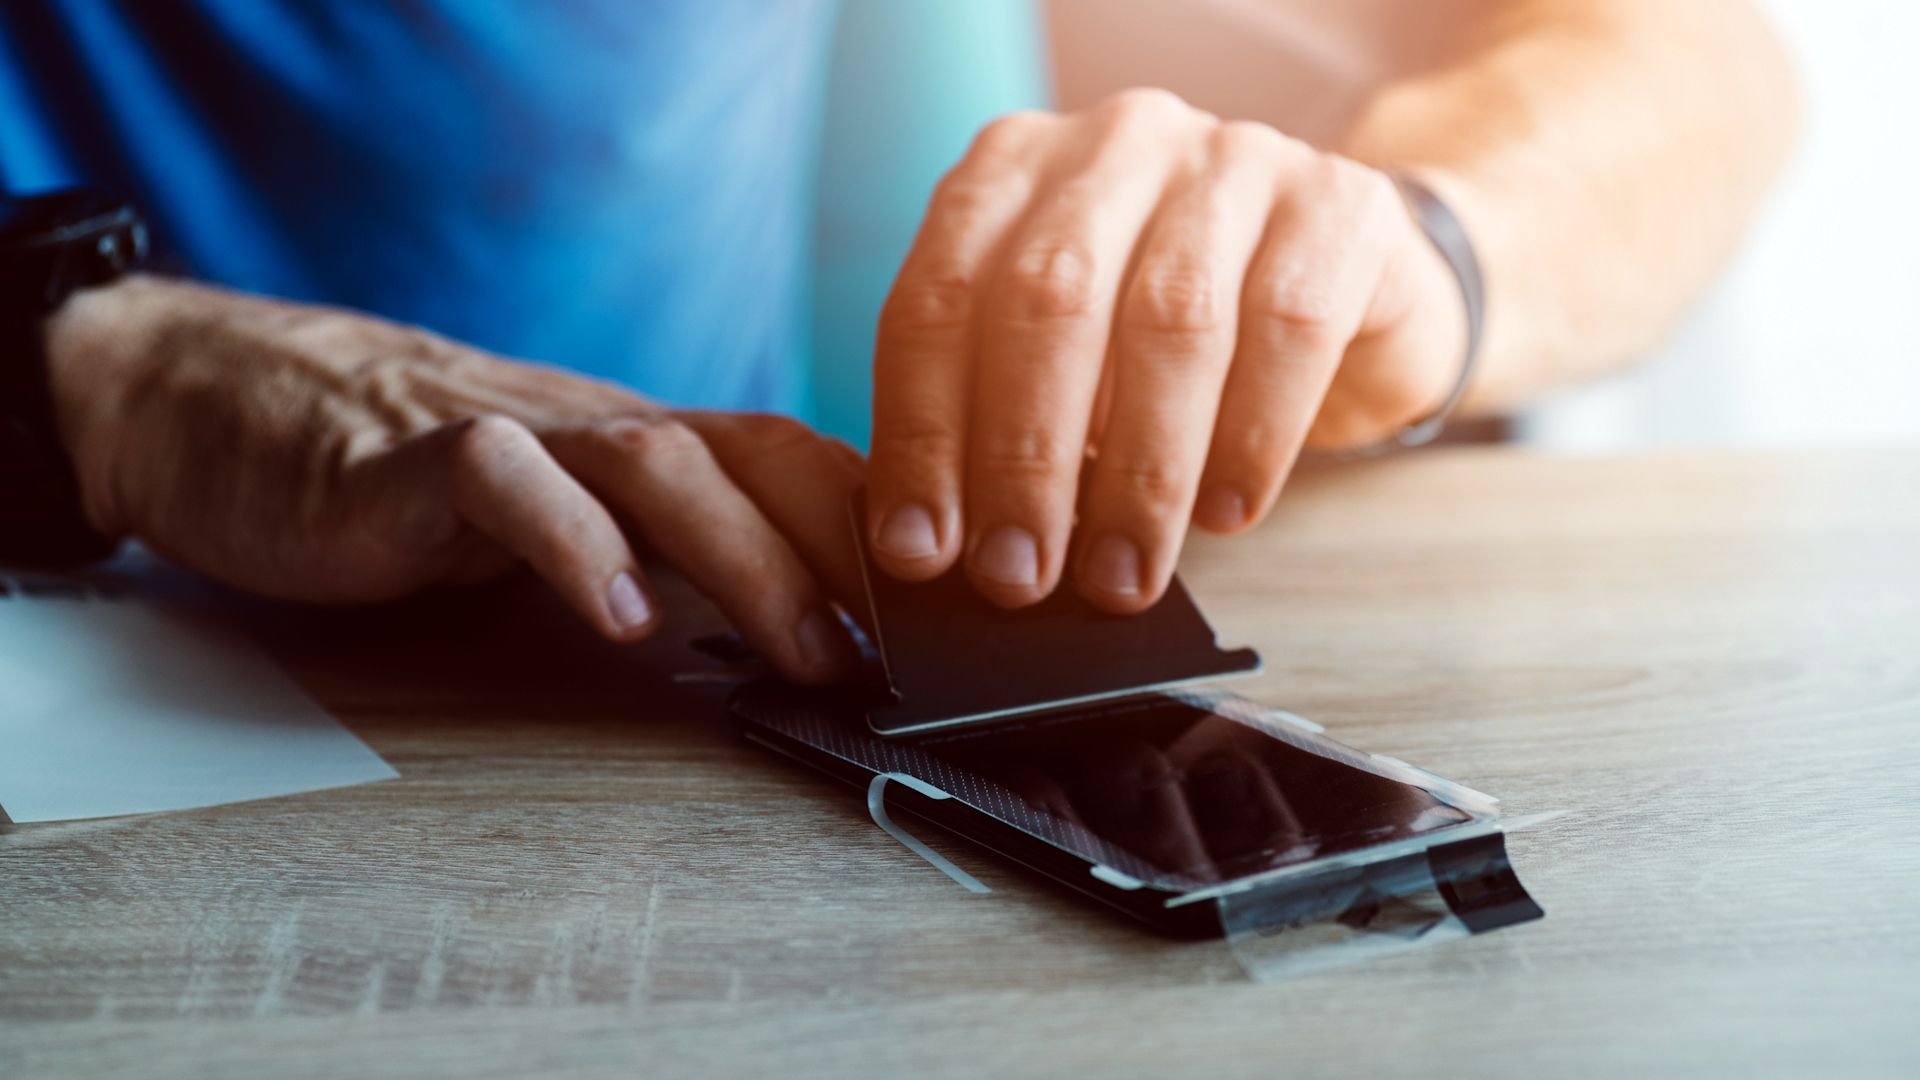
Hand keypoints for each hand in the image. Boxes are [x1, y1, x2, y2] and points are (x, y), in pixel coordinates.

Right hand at [42, 276, 861, 683]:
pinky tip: (622, 622)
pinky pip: (508, 485)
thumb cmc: (416, 474)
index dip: (890, 529)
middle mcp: (601, 424)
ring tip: (807, 650)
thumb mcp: (568, 514)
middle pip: (762, 455)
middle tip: (914, 655)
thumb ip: (664, 554)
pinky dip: (575, 547)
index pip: (803, 463)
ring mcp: (514, 430)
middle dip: (854, 552)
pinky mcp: (413, 458)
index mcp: (649, 441)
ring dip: (751, 558)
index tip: (960, 613)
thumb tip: (798, 632)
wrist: (232, 398)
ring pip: (661, 464)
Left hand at [866, 88, 1467, 612]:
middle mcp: (1115, 142)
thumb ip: (997, 425)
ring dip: (1139, 472)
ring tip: (1122, 574)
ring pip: (1169, 318)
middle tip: (1018, 577)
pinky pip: (1289, 327)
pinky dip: (1250, 438)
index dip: (922, 433)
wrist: (1348, 297)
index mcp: (1013, 168)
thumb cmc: (1168, 348)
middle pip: (1046, 300)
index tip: (920, 551)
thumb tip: (938, 549)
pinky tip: (1226, 513)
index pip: (937, 300)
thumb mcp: (1064, 371)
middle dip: (1023, 459)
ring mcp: (1233, 158)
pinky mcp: (1340, 203)